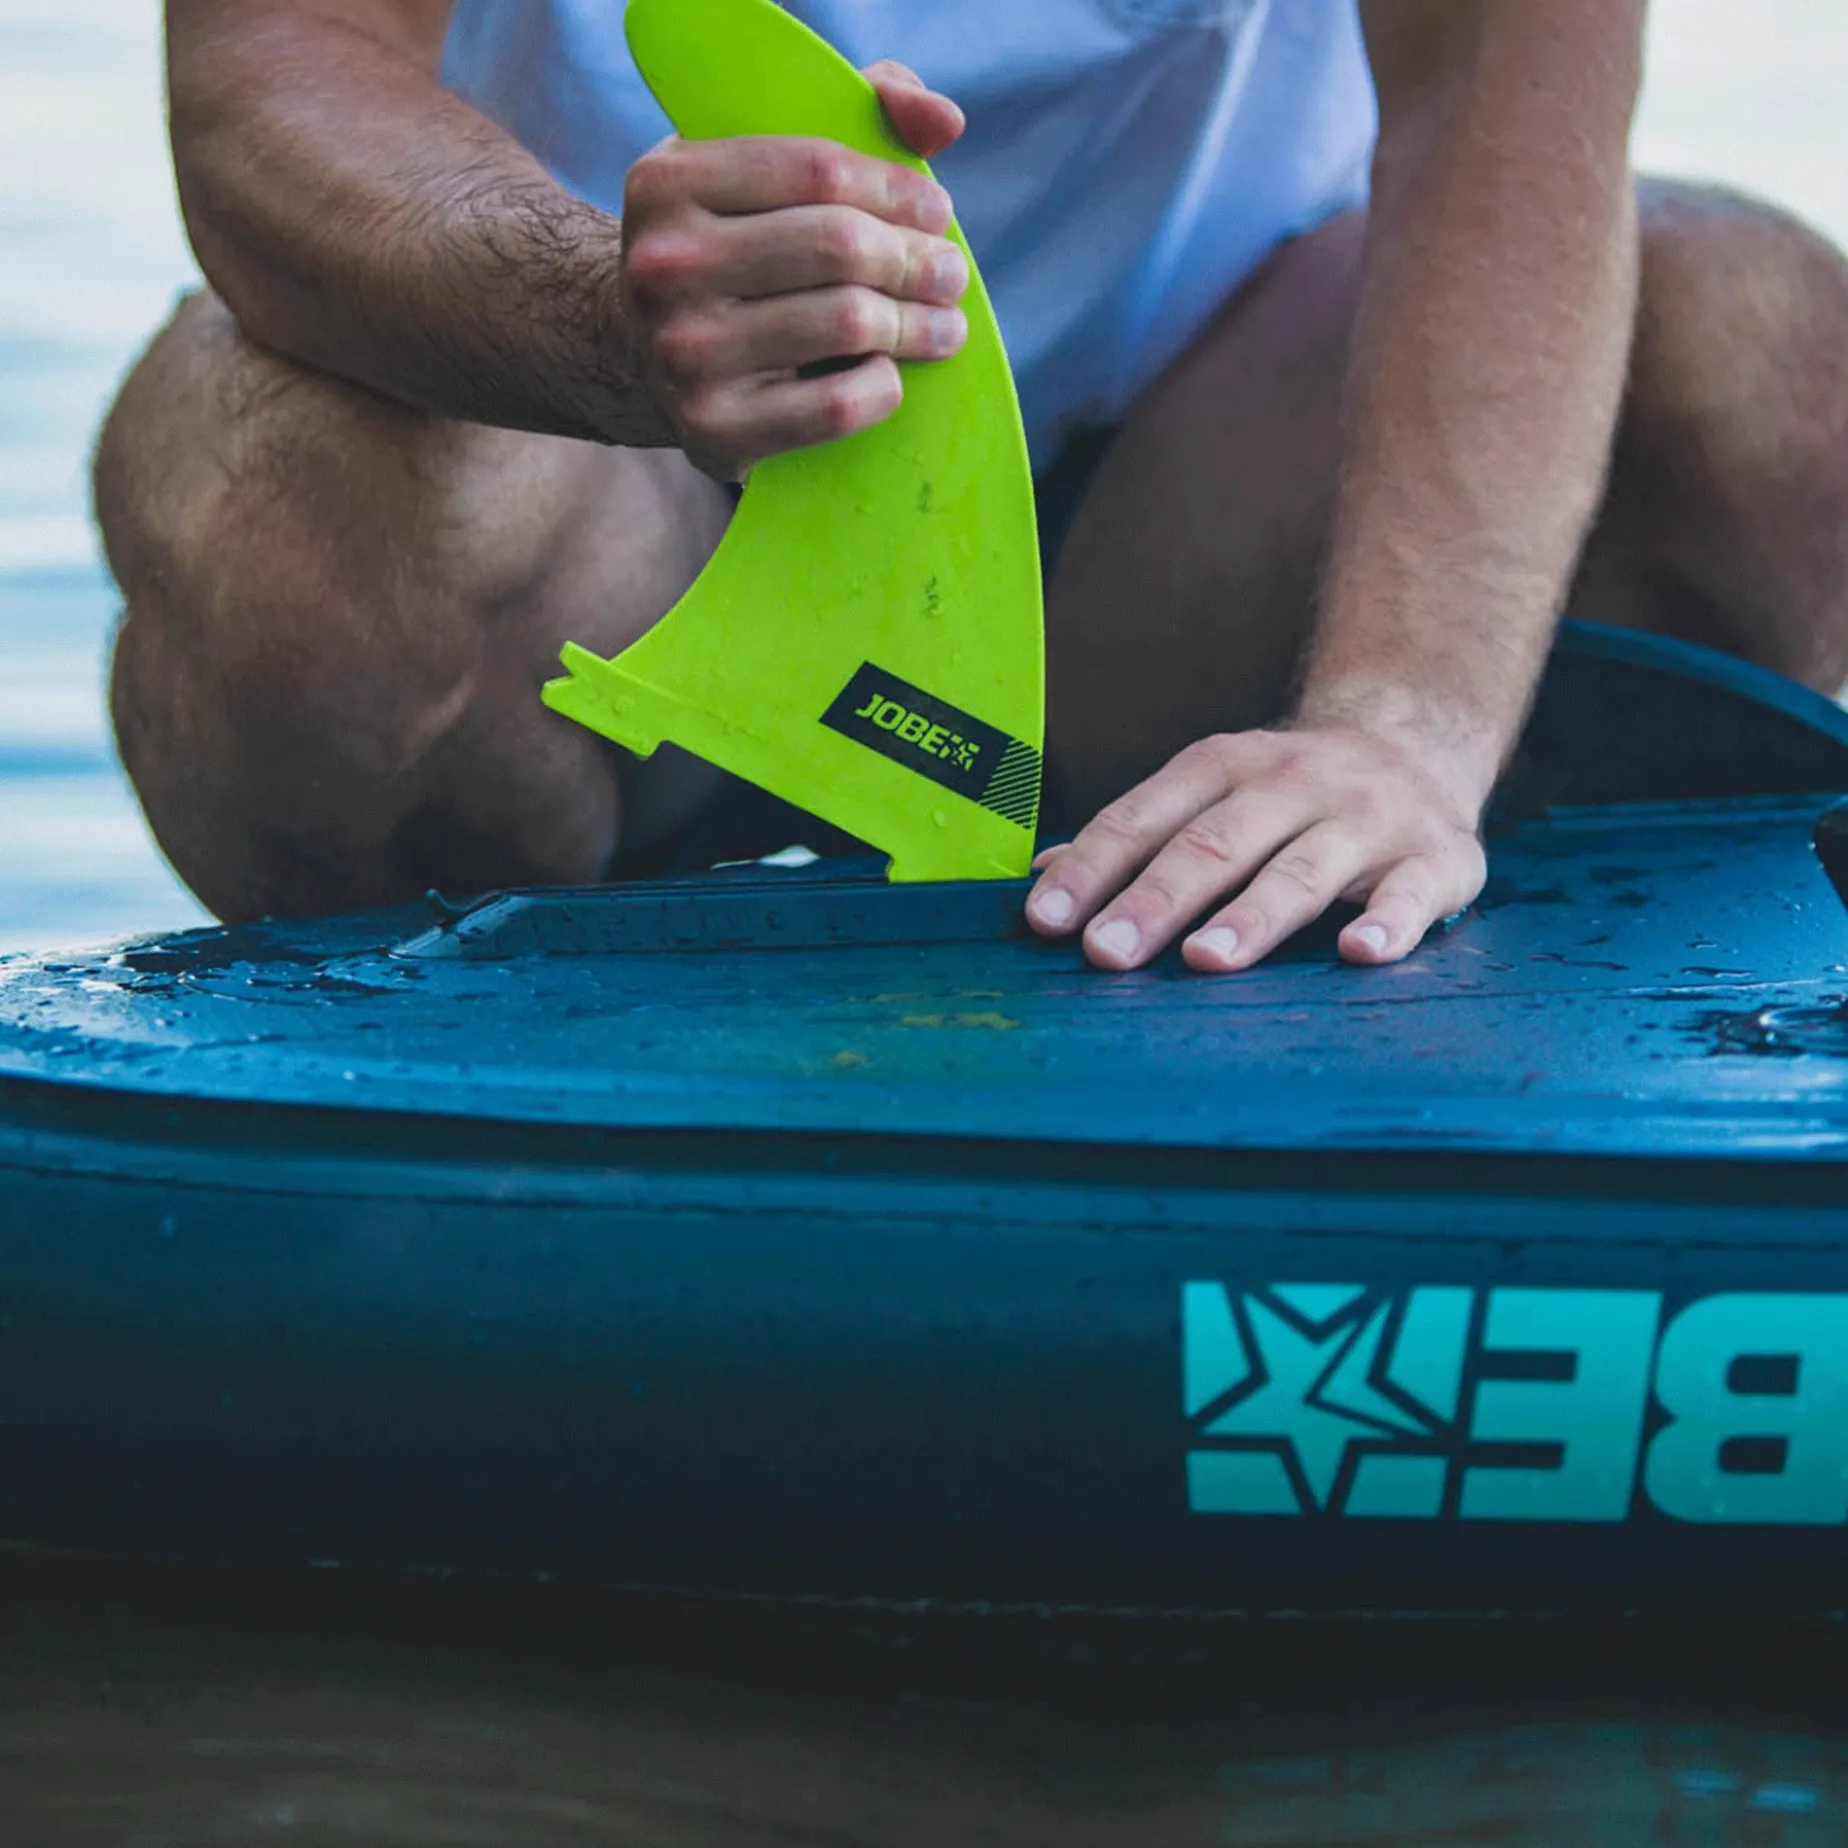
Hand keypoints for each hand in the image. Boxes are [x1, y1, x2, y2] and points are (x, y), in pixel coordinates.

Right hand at [620, 62, 968, 478]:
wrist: (639, 355)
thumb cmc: (728, 248)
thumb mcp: (756, 169)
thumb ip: (852, 118)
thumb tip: (943, 120)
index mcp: (670, 182)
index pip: (820, 170)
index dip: (898, 189)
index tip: (938, 212)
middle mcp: (665, 266)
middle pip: (839, 246)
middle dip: (917, 261)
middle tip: (950, 276)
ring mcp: (684, 352)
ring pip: (847, 323)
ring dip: (918, 327)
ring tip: (943, 327)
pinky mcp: (713, 428)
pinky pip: (835, 406)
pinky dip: (882, 387)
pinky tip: (889, 373)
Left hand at [1025, 725, 1489, 972]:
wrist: (1419, 737)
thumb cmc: (1290, 790)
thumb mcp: (1212, 791)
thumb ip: (1138, 835)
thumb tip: (1041, 878)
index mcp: (1225, 767)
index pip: (1146, 818)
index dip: (1092, 868)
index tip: (1045, 920)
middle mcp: (1293, 784)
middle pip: (1215, 843)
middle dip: (1156, 899)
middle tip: (1106, 951)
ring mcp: (1366, 820)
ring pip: (1301, 870)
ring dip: (1252, 916)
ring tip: (1205, 960)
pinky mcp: (1436, 856)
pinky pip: (1410, 892)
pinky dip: (1388, 922)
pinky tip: (1360, 953)